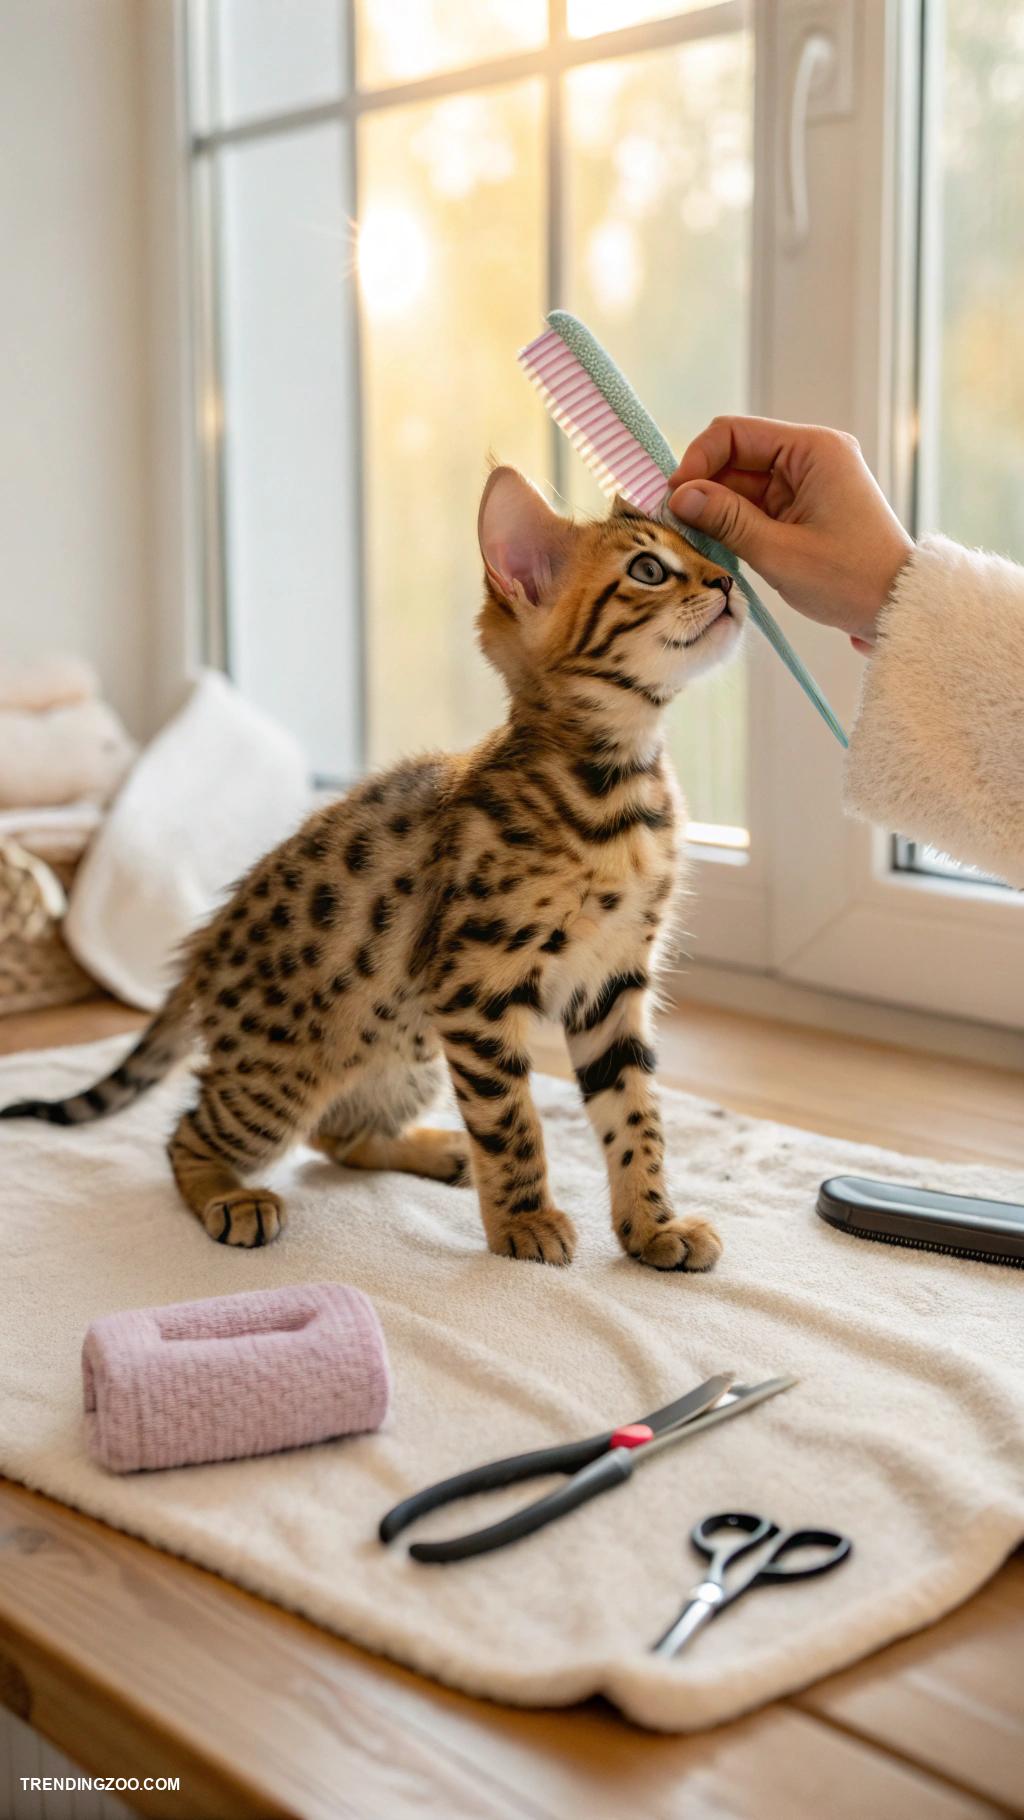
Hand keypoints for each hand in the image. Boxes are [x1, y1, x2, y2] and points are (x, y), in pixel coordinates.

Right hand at [667, 416, 913, 644]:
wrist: (896, 609)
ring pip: (742, 484)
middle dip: (703, 486)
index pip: (736, 433)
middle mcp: (811, 456)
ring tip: (693, 539)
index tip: (675, 498)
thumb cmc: (849, 579)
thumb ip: (726, 519)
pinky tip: (717, 544)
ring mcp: (807, 482)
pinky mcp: (804, 508)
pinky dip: (734, 522)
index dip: (698, 460)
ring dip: (716, 508)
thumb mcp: (779, 552)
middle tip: (676, 523)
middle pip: (736, 457)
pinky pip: (756, 505)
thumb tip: (678, 496)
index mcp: (814, 450)